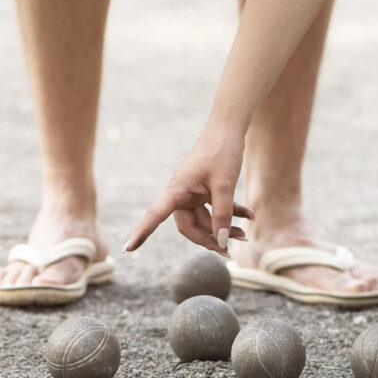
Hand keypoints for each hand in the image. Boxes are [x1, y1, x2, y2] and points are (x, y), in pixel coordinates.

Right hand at [125, 126, 254, 253]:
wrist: (229, 128)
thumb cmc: (221, 152)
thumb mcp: (224, 186)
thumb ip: (222, 215)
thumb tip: (220, 241)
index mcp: (177, 190)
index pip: (154, 215)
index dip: (142, 232)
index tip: (128, 249)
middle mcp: (182, 194)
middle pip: (189, 226)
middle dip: (208, 239)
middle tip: (228, 250)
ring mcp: (194, 193)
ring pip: (205, 220)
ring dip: (223, 228)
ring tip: (244, 235)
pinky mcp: (206, 190)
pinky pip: (216, 208)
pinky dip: (233, 213)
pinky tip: (249, 217)